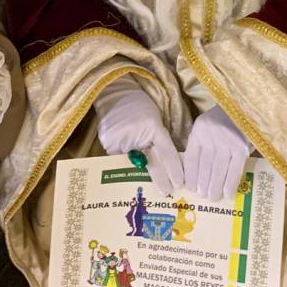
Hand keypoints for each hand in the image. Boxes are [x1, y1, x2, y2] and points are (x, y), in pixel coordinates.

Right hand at [95, 80, 183, 195]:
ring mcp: (120, 139)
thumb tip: (169, 164)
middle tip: (167, 192)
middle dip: (160, 179)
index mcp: (152, 125)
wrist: (116, 93)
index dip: (173, 168)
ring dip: (142, 177)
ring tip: (150, 188)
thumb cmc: (140, 106)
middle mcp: (137, 133)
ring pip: (134, 165)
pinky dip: (126, 168)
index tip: (179, 183)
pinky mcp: (108, 143)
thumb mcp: (155, 119)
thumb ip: (160, 140)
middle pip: (151, 162)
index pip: (166, 151)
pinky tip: (130, 176)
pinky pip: (119, 161)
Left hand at [183, 105, 250, 200]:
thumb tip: (194, 172)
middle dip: (203, 185)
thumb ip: (199, 144)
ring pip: (218, 171)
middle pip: (204, 167)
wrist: (244, 107)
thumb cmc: (222, 119)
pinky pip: (234, 171)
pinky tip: (228, 194)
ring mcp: (227, 143)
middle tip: (203, 196)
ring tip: (214, 197)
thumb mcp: (205, 126)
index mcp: (199, 132)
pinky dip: (230, 185)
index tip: (190, 189)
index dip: (190, 176)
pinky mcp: (242, 149)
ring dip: (215, 188)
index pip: (191, 159)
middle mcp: (211, 138)